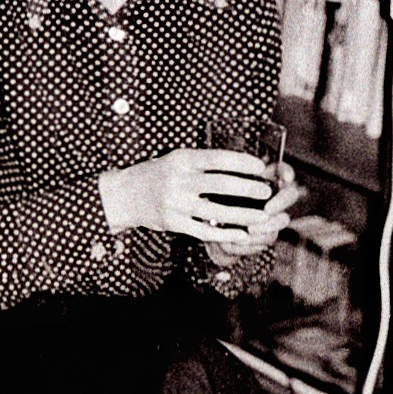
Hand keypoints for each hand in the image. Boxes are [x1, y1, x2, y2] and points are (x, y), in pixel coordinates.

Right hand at [100, 150, 296, 246]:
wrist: (126, 194)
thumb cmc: (158, 174)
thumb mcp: (177, 159)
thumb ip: (203, 163)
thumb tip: (241, 165)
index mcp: (182, 160)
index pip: (217, 159)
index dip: (241, 163)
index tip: (260, 167)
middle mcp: (179, 180)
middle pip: (220, 184)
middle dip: (247, 189)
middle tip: (266, 192)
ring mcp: (176, 203)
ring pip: (216, 211)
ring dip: (243, 215)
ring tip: (262, 216)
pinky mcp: (173, 223)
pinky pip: (204, 230)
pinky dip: (225, 233)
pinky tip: (241, 234)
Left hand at [204, 163, 301, 263]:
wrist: (210, 229)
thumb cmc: (213, 200)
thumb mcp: (216, 188)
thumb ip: (227, 182)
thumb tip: (233, 178)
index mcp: (262, 179)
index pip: (281, 170)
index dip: (287, 172)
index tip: (286, 178)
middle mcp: (272, 196)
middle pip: (290, 194)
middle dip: (281, 202)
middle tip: (267, 210)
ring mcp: (272, 216)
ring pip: (282, 220)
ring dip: (267, 226)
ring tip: (250, 230)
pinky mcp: (267, 235)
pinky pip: (268, 239)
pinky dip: (253, 242)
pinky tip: (238, 242)